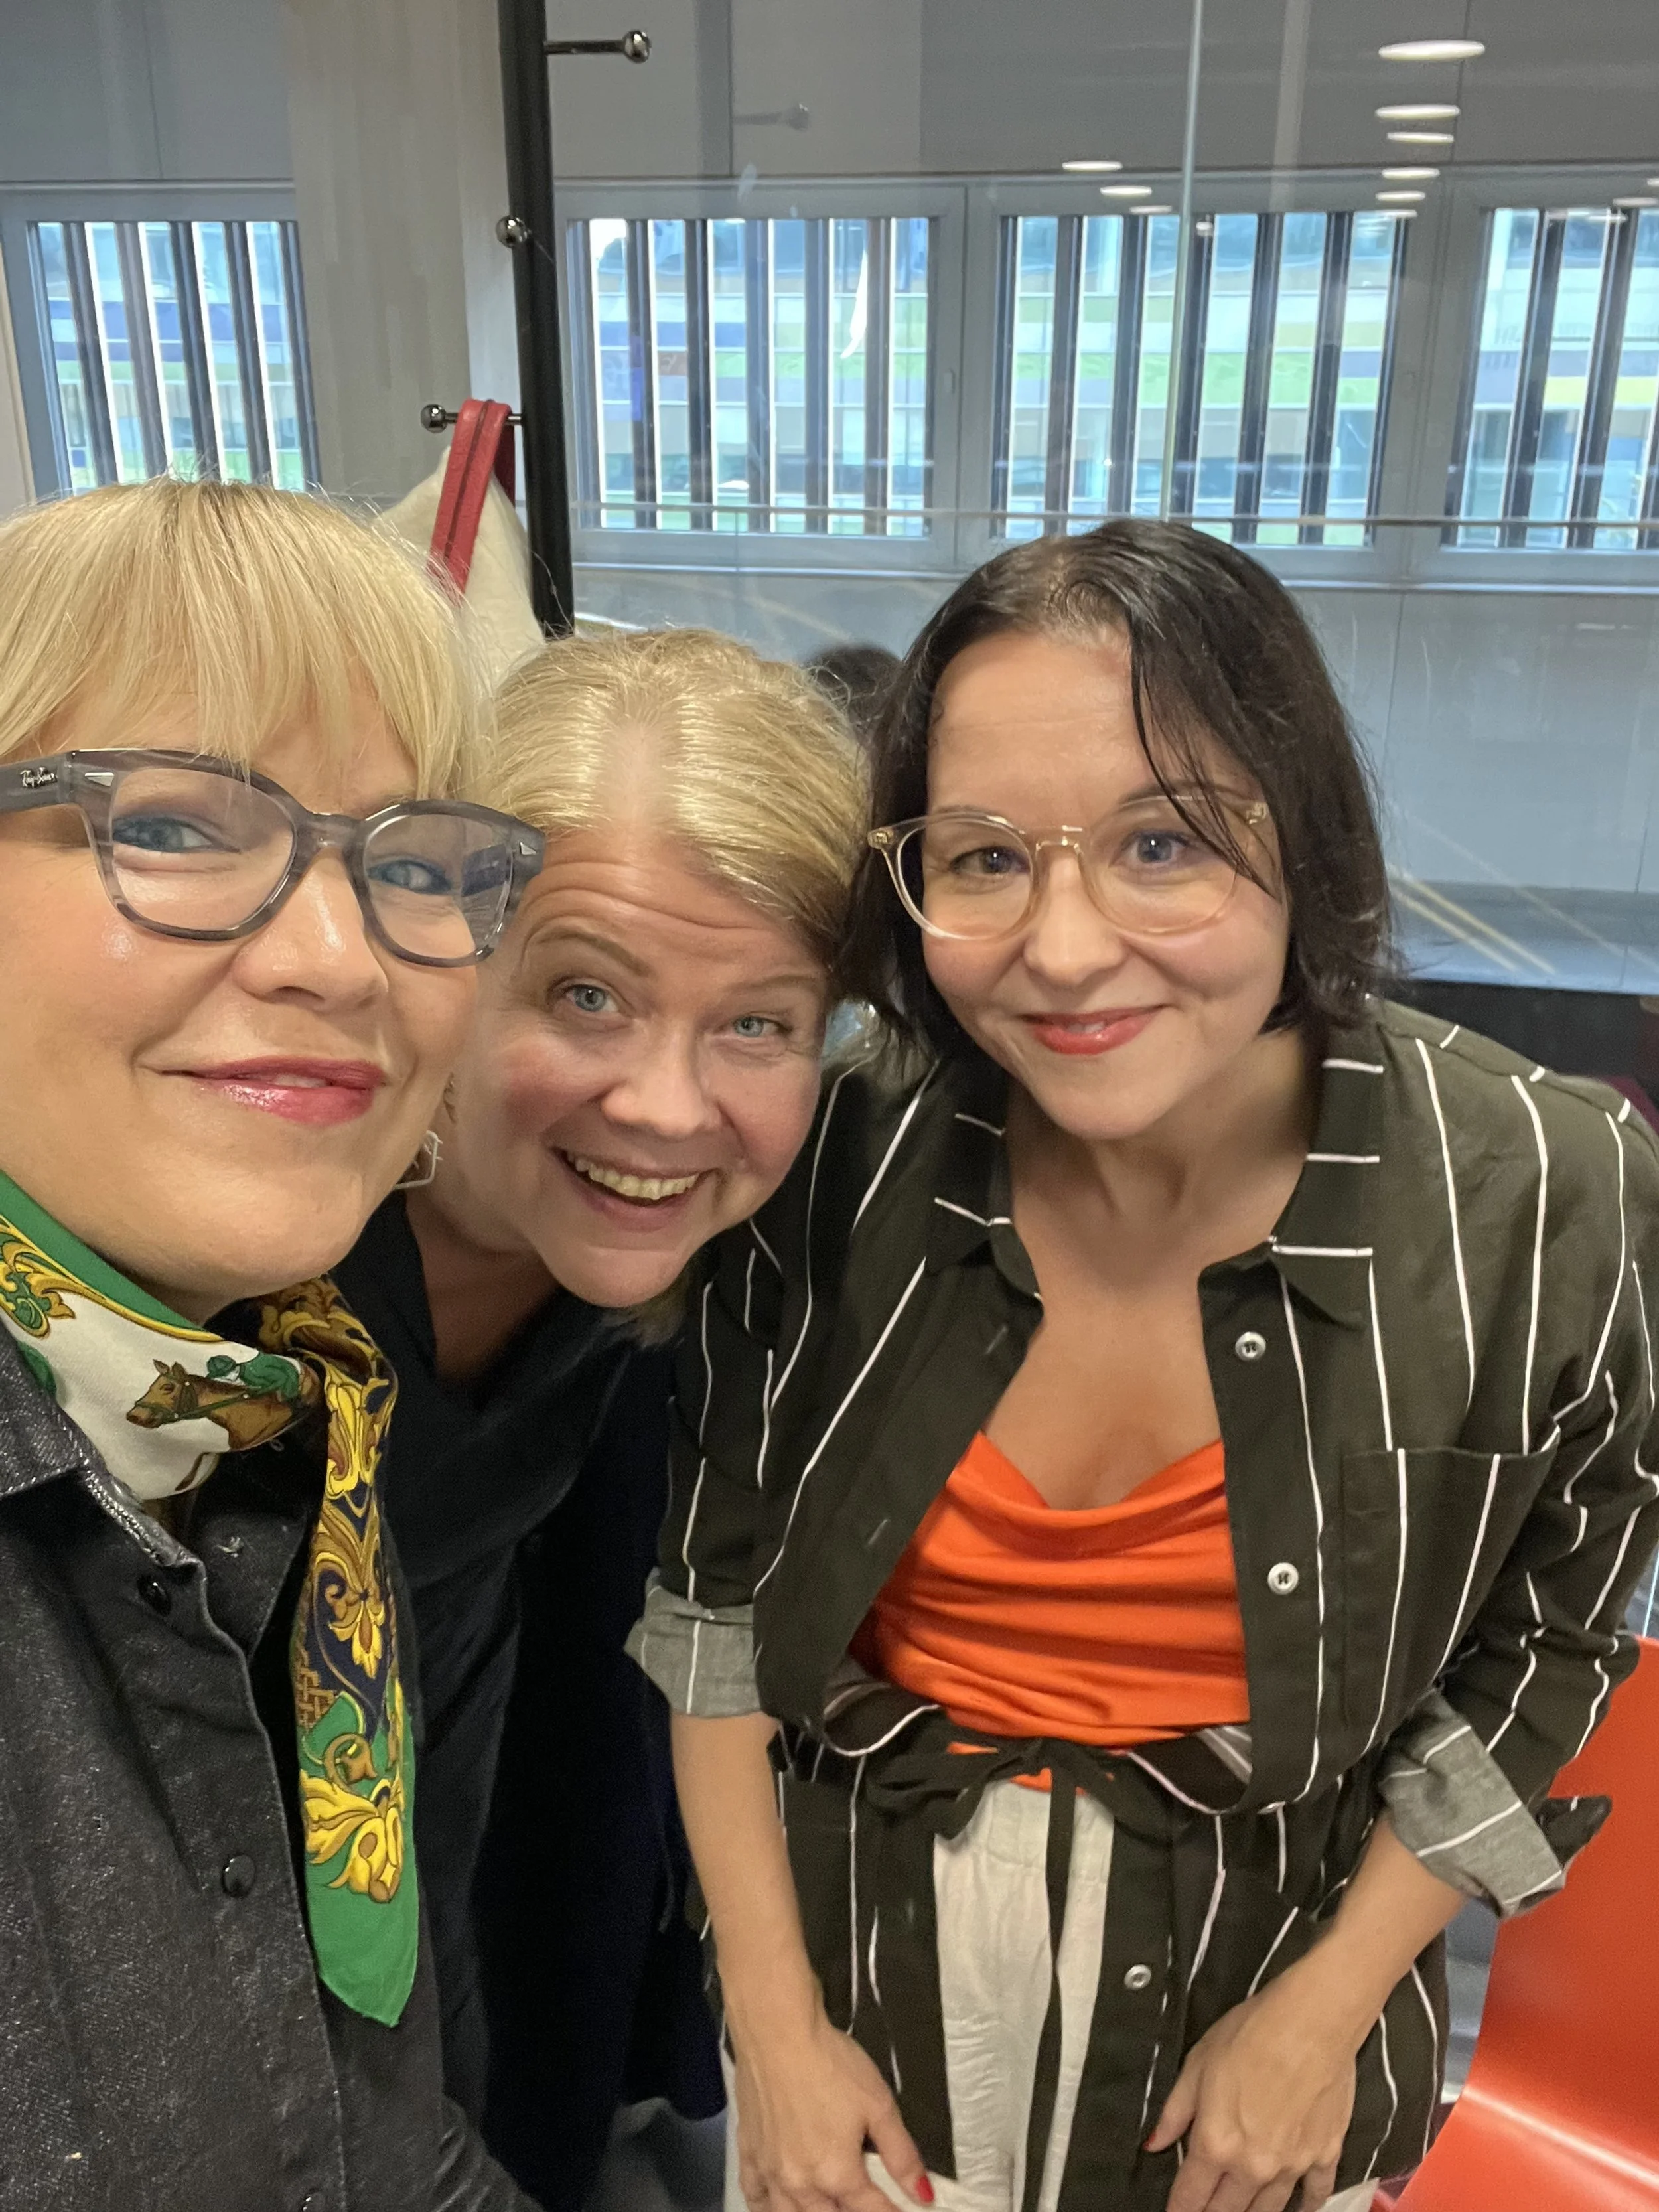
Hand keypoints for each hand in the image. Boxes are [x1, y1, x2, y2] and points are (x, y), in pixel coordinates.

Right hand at [731, 2000, 932, 2211]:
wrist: (777, 2032)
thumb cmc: (830, 2062)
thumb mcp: (879, 2104)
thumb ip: (902, 2154)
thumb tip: (924, 2192)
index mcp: (838, 2174)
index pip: (873, 2210)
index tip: (905, 2208)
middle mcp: (802, 2184)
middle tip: (864, 2202)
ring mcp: (771, 2171)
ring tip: (829, 2207)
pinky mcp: (749, 2152)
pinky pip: (755, 2195)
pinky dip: (767, 2208)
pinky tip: (777, 2206)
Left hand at [1146, 1960, 1363, 2211]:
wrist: (1310, 2023)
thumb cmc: (1252, 2034)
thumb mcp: (1197, 2064)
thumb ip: (1175, 2112)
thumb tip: (1155, 2143)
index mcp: (1216, 2143)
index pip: (1190, 2195)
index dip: (1178, 2209)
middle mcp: (1253, 2165)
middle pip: (1227, 2210)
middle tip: (1204, 2210)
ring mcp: (1292, 2165)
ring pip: (1268, 2210)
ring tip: (1241, 2211)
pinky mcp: (1325, 2154)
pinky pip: (1315, 2195)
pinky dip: (1305, 2206)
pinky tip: (1298, 2208)